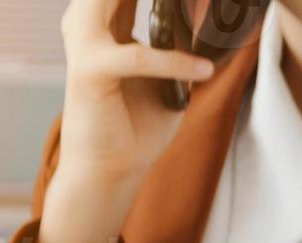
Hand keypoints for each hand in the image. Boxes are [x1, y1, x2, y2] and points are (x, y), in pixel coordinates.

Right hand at [36, 0, 216, 242]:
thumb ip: (178, 43)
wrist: (111, 167)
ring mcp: (84, 45)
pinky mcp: (89, 71)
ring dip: (158, 1)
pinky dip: (173, 62)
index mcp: (104, 22)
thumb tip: (217, 25)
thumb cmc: (136, 122)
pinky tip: (203, 70)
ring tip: (196, 4)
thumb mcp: (165, 74)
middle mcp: (88, 25)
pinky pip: (137, 57)